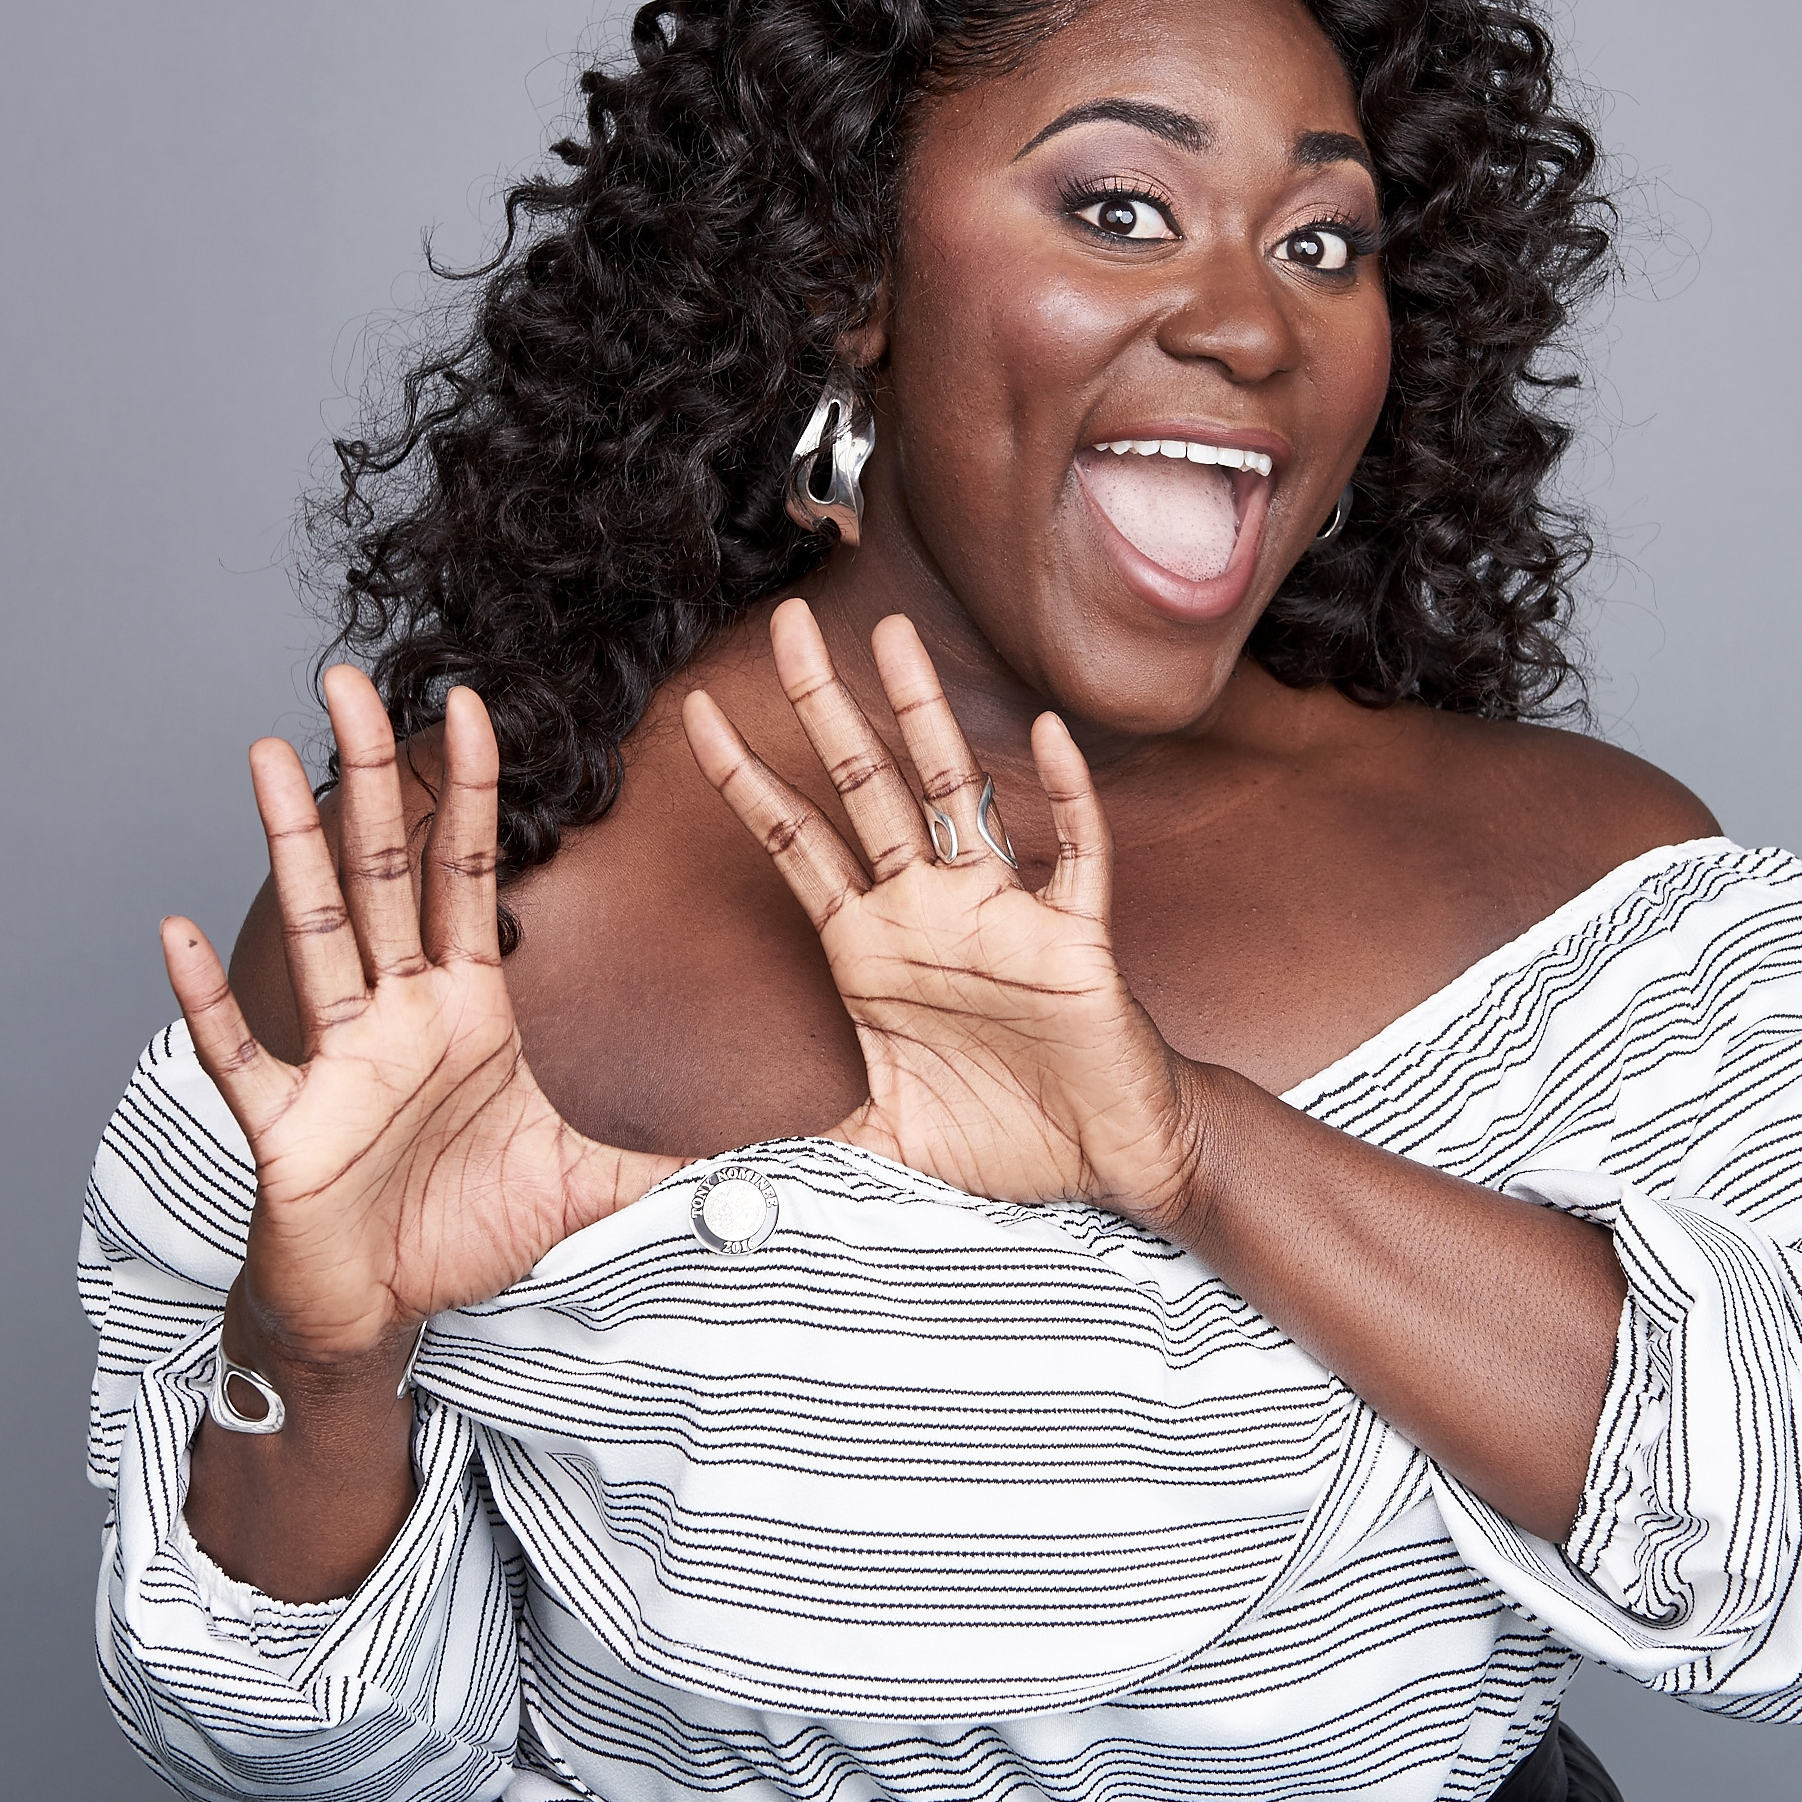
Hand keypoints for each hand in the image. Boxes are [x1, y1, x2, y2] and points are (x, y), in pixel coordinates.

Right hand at [161, 669, 680, 1376]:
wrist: (387, 1311)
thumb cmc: (468, 1231)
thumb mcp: (593, 1187)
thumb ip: (672, 1159)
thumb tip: (772, 1156)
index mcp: (467, 1009)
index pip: (469, 877)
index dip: (470, 792)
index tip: (476, 703)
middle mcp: (398, 1014)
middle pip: (384, 872)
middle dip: (372, 774)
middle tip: (350, 677)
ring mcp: (338, 1061)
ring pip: (316, 933)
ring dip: (292, 847)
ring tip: (269, 756)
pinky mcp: (288, 1123)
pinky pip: (243, 1052)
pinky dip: (210, 998)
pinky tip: (176, 932)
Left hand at [680, 603, 1206, 1225]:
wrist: (1104, 1160)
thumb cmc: (999, 1136)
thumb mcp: (874, 1143)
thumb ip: (796, 1145)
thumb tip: (699, 1182)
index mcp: (870, 950)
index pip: (793, 843)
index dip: (744, 779)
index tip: (697, 708)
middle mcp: (926, 915)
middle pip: (863, 788)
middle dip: (823, 705)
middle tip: (785, 619)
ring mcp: (1001, 919)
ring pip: (956, 796)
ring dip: (926, 717)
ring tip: (893, 635)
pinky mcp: (1073, 944)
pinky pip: (1074, 857)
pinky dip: (1066, 798)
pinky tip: (1049, 735)